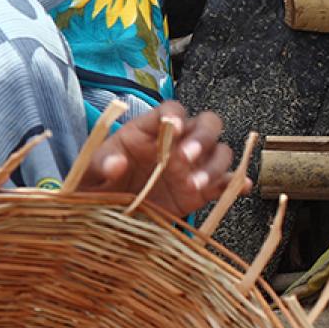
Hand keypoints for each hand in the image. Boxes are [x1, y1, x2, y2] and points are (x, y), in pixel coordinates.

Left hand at [83, 101, 238, 216]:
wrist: (105, 217)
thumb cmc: (97, 186)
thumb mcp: (89, 174)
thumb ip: (99, 165)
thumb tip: (115, 164)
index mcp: (148, 131)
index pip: (171, 110)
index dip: (175, 114)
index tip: (173, 125)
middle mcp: (176, 143)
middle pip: (206, 124)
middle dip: (203, 137)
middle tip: (187, 157)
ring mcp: (192, 167)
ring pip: (221, 153)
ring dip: (214, 166)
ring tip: (195, 185)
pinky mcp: (200, 192)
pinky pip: (226, 184)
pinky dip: (235, 184)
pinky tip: (239, 187)